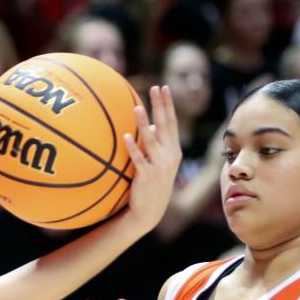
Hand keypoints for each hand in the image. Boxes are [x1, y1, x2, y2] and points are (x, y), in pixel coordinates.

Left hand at [120, 86, 182, 233]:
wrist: (150, 211)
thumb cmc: (152, 184)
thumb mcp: (158, 162)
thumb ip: (156, 144)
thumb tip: (151, 126)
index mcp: (173, 150)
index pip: (171, 122)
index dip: (167, 104)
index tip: (163, 87)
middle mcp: (170, 156)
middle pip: (166, 125)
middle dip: (161, 105)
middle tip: (156, 87)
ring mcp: (160, 166)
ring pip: (152, 140)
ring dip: (145, 123)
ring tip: (137, 107)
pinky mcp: (147, 176)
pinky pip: (139, 159)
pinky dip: (133, 147)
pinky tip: (125, 136)